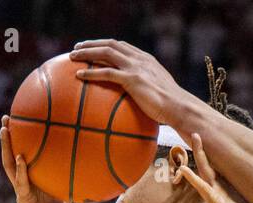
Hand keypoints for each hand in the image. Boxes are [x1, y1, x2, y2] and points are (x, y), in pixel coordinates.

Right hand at [0, 116, 68, 202]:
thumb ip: (68, 185)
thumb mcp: (64, 199)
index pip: (21, 156)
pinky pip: (21, 182)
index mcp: (30, 181)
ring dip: (7, 147)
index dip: (19, 141)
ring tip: (5, 130)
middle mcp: (22, 182)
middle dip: (8, 137)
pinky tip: (21, 158)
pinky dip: (21, 170)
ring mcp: (21, 190)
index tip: (19, 122)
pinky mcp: (23, 199)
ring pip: (10, 165)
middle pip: (11, 155)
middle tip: (6, 117)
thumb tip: (85, 173)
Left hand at [70, 40, 191, 125]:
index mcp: (147, 60)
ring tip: (72, 57)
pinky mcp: (132, 79)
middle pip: (111, 44)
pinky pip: (106, 72)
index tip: (94, 47)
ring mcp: (136, 68)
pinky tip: (79, 76)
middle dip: (92, 44)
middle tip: (77, 48)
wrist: (180, 108)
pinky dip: (91, 72)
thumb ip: (148, 89)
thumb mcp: (160, 92)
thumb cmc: (172, 107)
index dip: (106, 44)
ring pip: (106, 53)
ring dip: (87, 52)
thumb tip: (140, 101)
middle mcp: (140, 60)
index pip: (122, 46)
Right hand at [173, 133, 252, 202]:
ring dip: (198, 157)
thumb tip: (250, 168)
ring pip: (203, 173)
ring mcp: (214, 197)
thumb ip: (242, 183)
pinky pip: (203, 189)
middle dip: (200, 149)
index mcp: (222, 186)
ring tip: (192, 142)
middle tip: (195, 132)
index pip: (212, 165)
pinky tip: (185, 170)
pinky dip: (194, 179)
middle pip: (206, 165)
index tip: (204, 136)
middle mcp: (215, 190)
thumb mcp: (245, 195)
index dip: (208, 152)